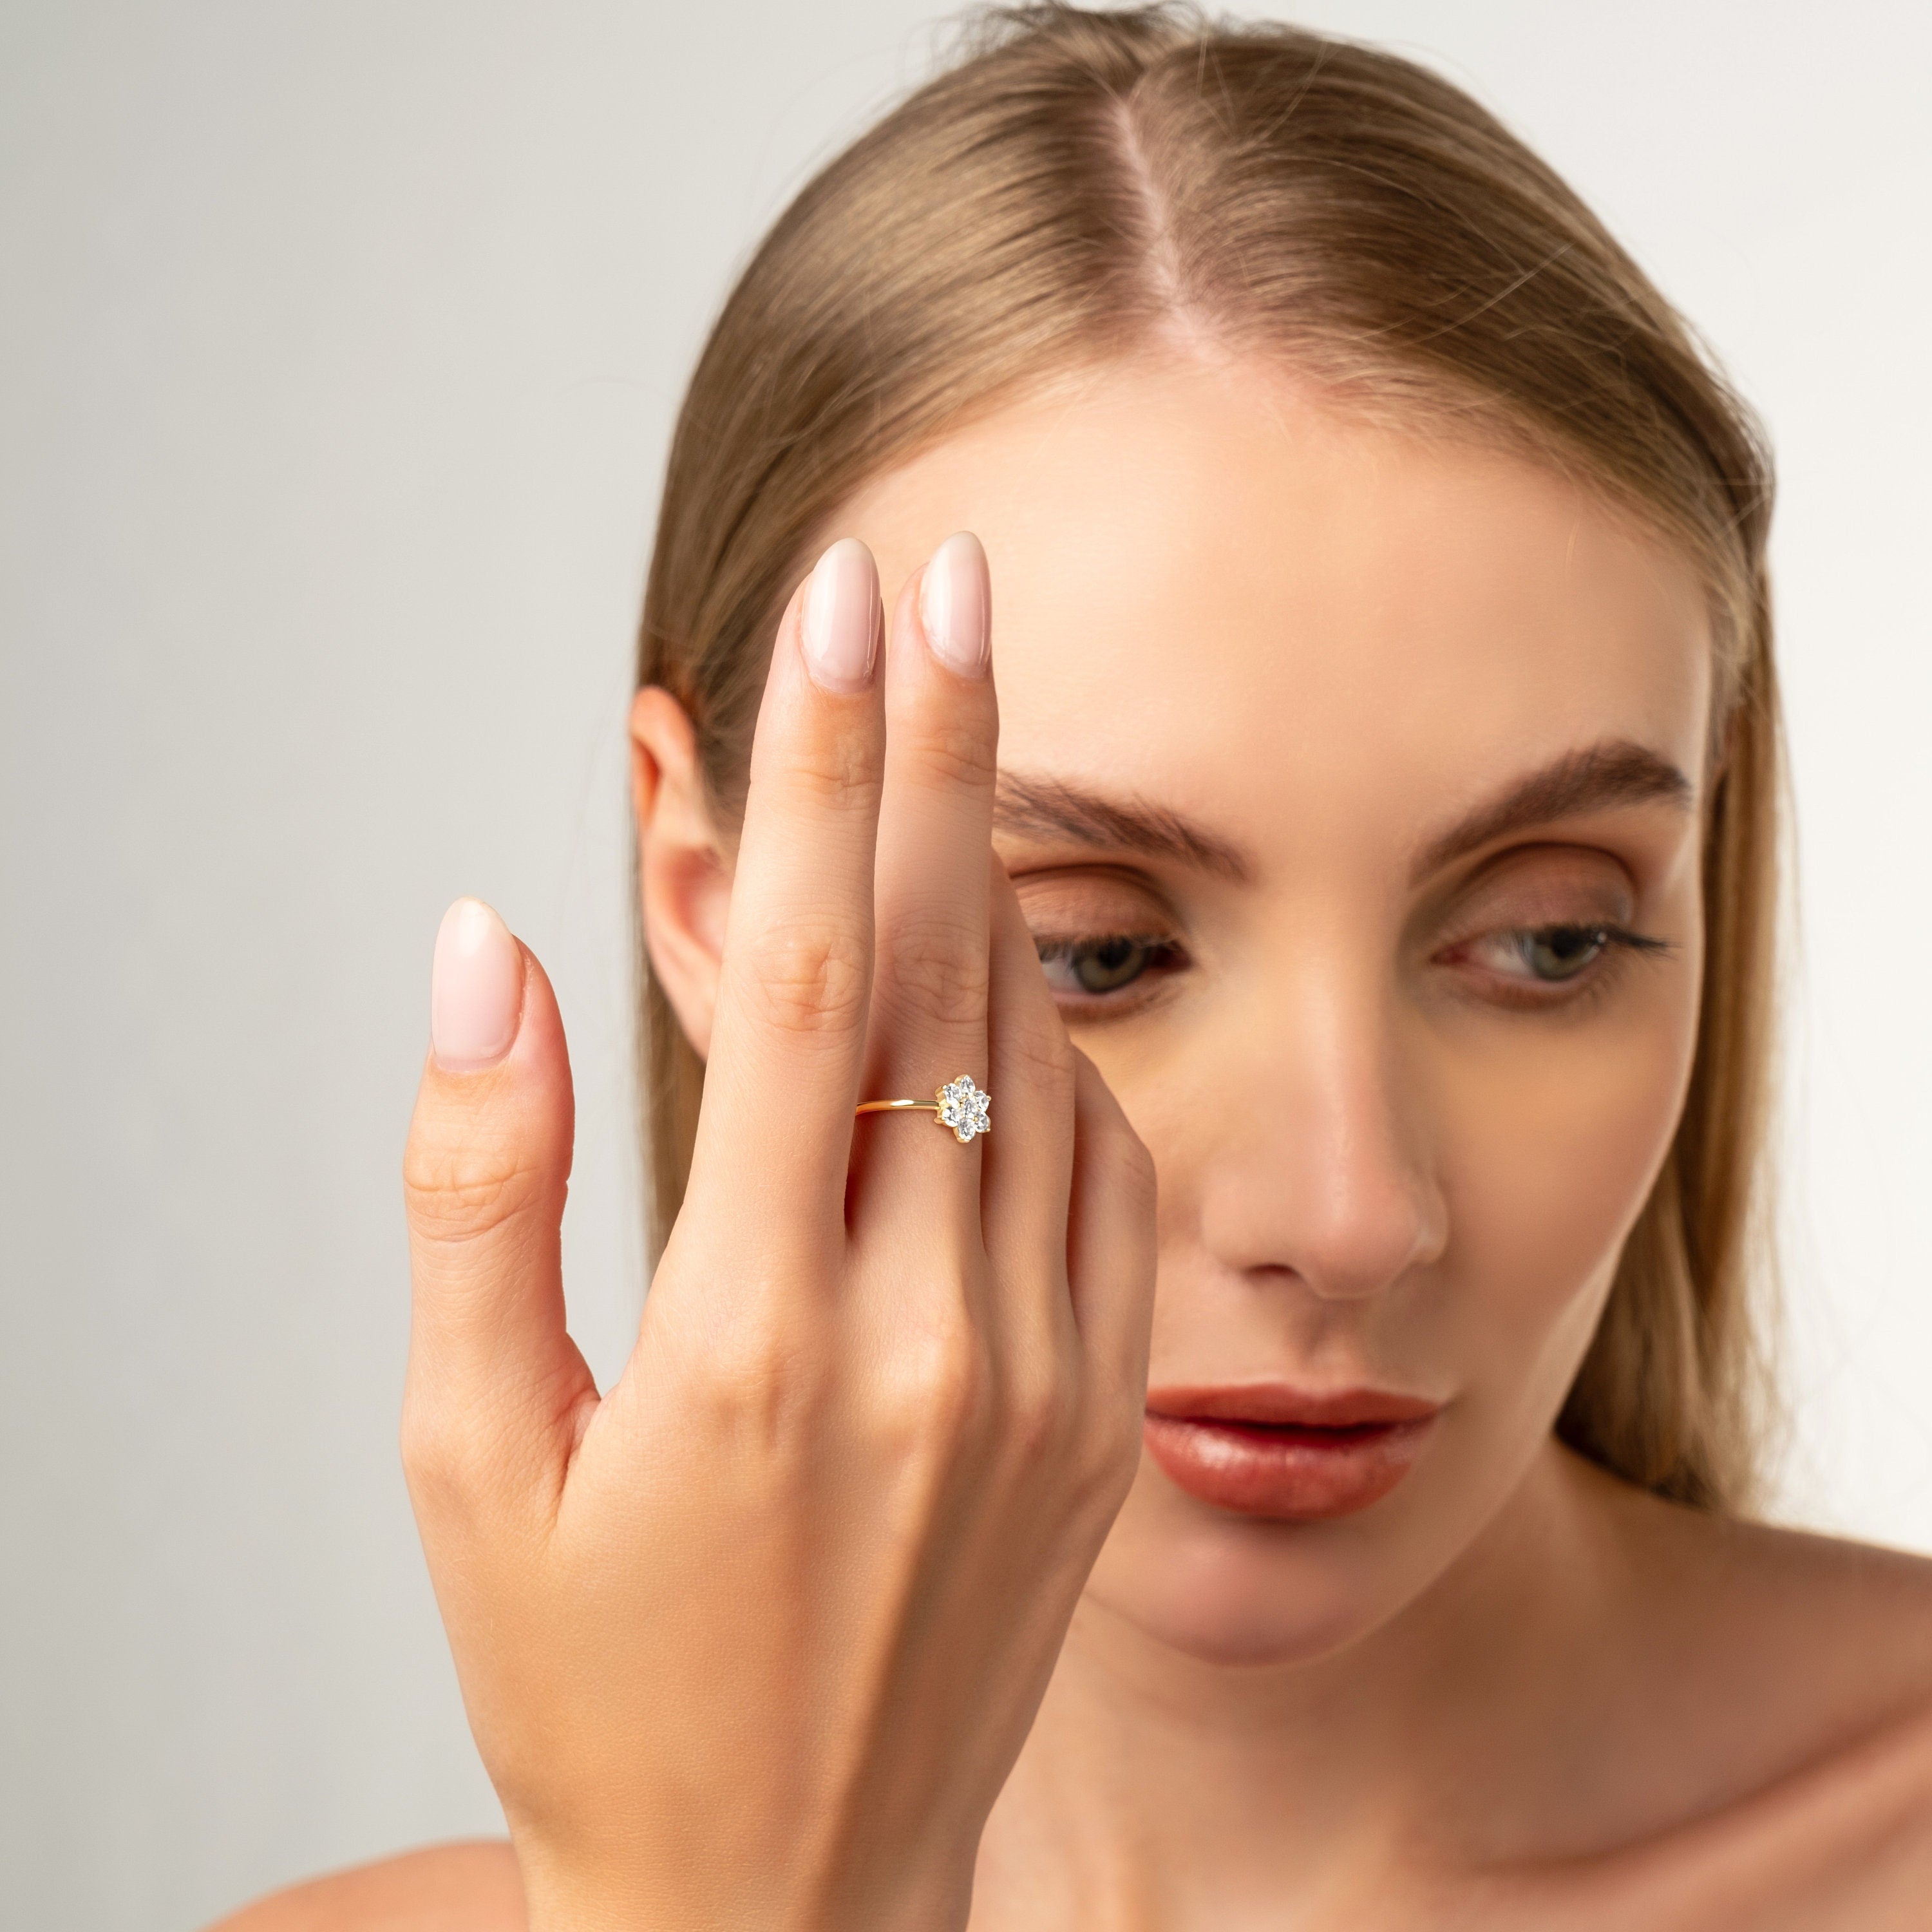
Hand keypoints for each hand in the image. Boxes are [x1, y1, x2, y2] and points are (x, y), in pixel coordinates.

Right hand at [400, 533, 1156, 1931]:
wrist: (792, 1893)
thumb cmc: (602, 1684)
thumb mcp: (475, 1455)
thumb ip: (482, 1187)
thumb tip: (485, 954)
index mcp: (752, 1339)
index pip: (807, 985)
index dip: (819, 778)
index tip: (832, 616)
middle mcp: (927, 1335)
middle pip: (947, 970)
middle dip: (943, 748)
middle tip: (945, 580)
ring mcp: (1042, 1372)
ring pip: (1033, 1052)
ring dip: (989, 873)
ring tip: (949, 727)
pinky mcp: (1100, 1407)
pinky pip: (1097, 1165)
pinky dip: (1042, 1043)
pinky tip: (991, 977)